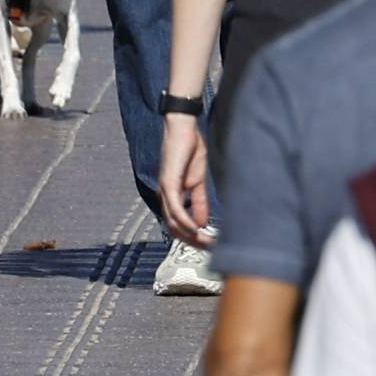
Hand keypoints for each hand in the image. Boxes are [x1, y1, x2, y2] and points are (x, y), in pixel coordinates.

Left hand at [159, 116, 212, 241]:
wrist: (184, 128)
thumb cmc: (190, 149)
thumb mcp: (198, 180)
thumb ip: (199, 202)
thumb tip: (202, 222)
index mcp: (171, 196)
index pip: (177, 225)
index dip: (192, 238)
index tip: (209, 243)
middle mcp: (164, 196)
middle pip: (174, 229)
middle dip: (192, 241)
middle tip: (210, 247)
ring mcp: (165, 190)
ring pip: (173, 222)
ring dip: (191, 235)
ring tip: (206, 241)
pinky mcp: (169, 183)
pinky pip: (175, 208)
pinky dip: (185, 221)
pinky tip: (196, 228)